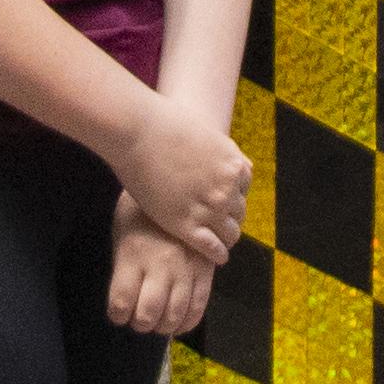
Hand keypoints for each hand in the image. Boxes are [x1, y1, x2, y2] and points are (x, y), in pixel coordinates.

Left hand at [106, 197, 225, 337]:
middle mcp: (159, 265)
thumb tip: (125, 299)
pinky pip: (199, 305)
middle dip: (140, 324)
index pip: (121, 302)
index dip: (117, 315)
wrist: (176, 185)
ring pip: (175, 314)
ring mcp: (185, 268)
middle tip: (139, 320)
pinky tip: (178, 323)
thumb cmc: (140, 211)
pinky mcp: (205, 268)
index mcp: (132, 256)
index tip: (119, 314)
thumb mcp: (122, 232)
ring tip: (158, 322)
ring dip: (163, 326)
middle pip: (148, 314)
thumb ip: (124, 265)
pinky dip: (187, 322)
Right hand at [113, 92, 251, 261]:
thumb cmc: (165, 125)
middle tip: (217, 224)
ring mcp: (209, 208)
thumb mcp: (208, 133)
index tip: (220, 202)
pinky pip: (212, 249)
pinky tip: (215, 258)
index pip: (243, 189)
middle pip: (239, 212)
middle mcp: (227, 188)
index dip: (231, 195)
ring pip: (231, 233)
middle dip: (228, 216)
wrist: (138, 132)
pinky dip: (217, 255)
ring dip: (225, 238)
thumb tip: (245, 165)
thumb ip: (226, 152)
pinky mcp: (187, 225)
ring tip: (218, 243)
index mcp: (233, 165)